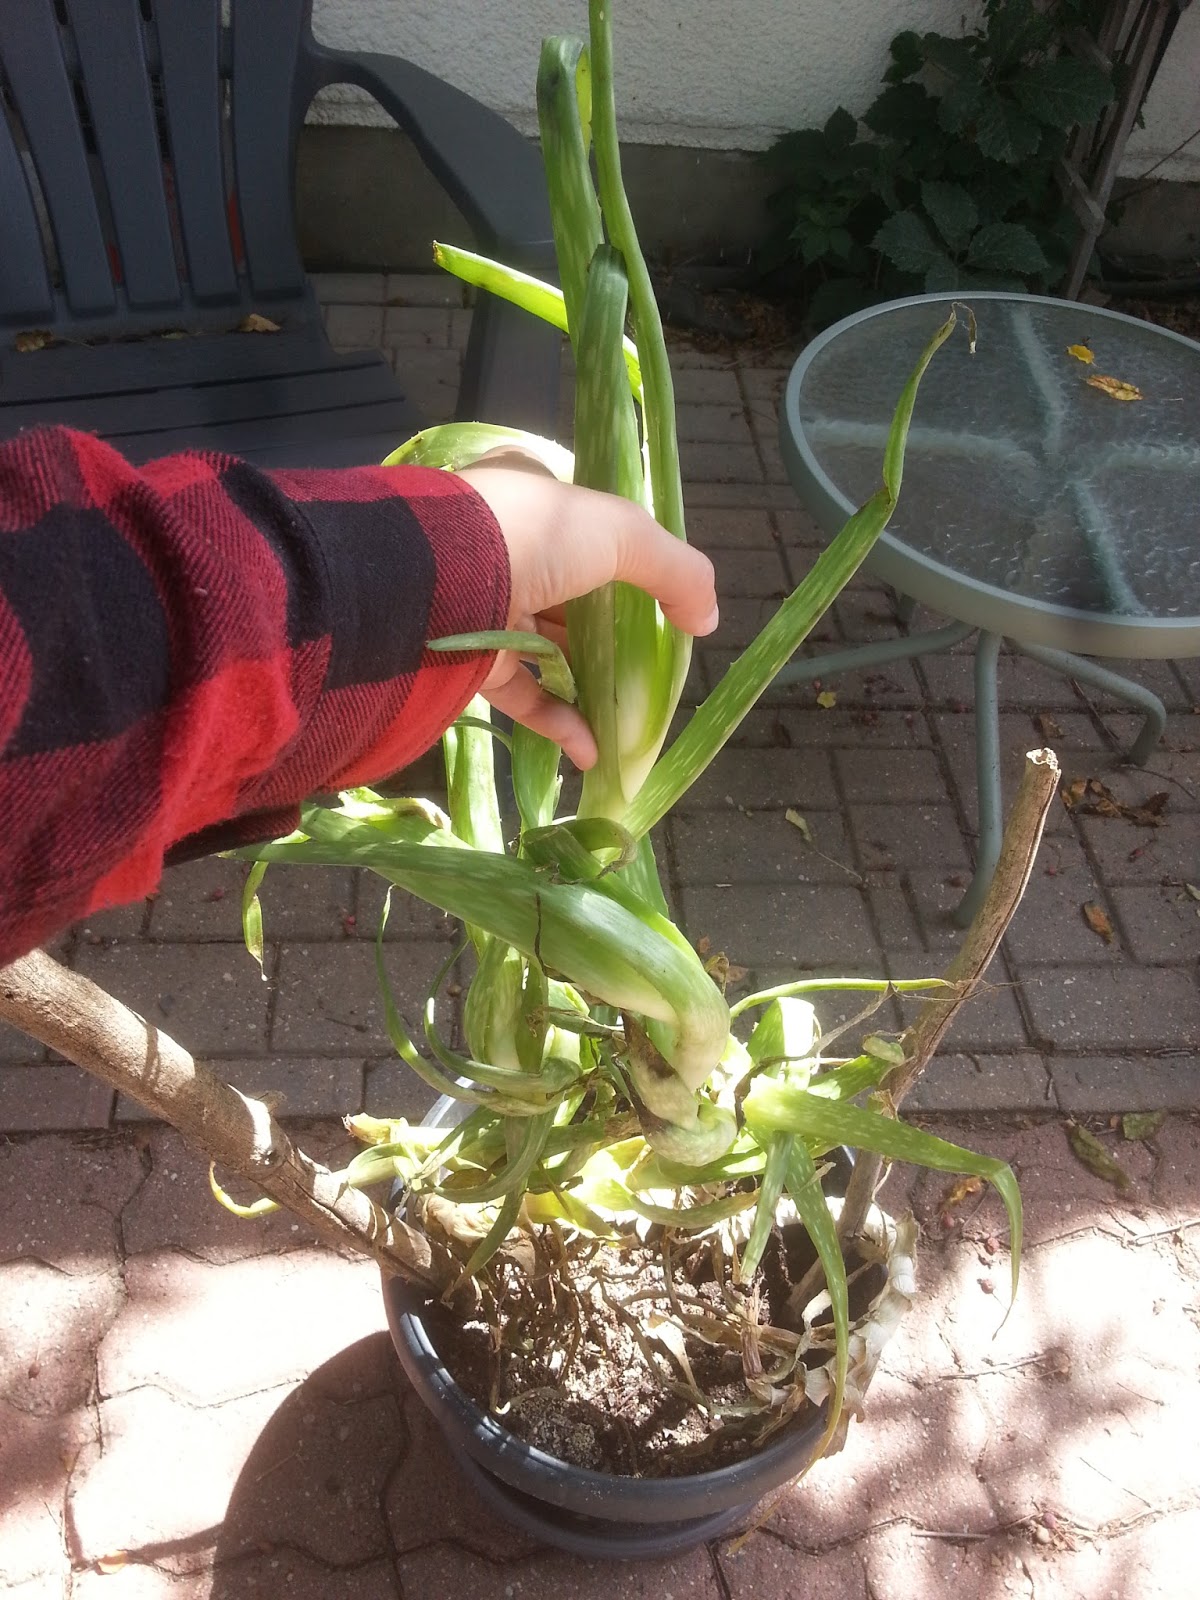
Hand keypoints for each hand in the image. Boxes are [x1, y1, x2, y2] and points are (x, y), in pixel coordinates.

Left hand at [458, 454, 717, 768]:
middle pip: (572, 602)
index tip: (660, 611)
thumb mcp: (622, 532)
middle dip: (612, 639)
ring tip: (630, 718)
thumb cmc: (534, 536)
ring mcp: (485, 611)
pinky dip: (559, 722)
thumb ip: (676, 571)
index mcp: (535, 507)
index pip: (586, 537)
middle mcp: (508, 555)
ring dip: (590, 687)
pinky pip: (522, 696)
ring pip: (548, 653)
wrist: (436, 580)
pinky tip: (592, 751)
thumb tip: (707, 620)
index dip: (626, 571)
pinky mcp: (469, 663)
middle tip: (651, 673)